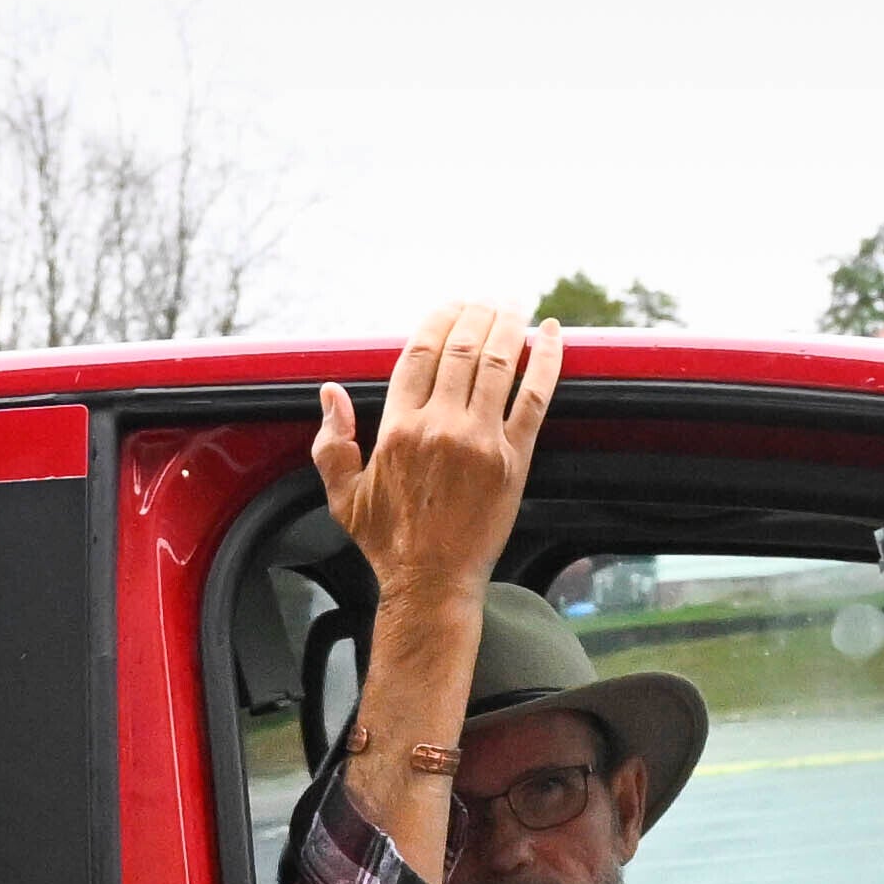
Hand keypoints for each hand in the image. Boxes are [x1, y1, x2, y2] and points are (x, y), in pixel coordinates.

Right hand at [308, 303, 559, 618]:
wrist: (432, 583)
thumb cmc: (388, 543)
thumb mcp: (344, 496)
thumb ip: (331, 443)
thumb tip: (330, 393)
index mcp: (397, 430)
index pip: (419, 353)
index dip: (437, 320)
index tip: (449, 305)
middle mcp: (439, 428)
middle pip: (461, 348)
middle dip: (474, 314)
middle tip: (484, 300)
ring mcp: (481, 441)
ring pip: (499, 362)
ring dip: (508, 325)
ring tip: (511, 305)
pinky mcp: (514, 459)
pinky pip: (535, 397)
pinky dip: (547, 360)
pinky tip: (553, 334)